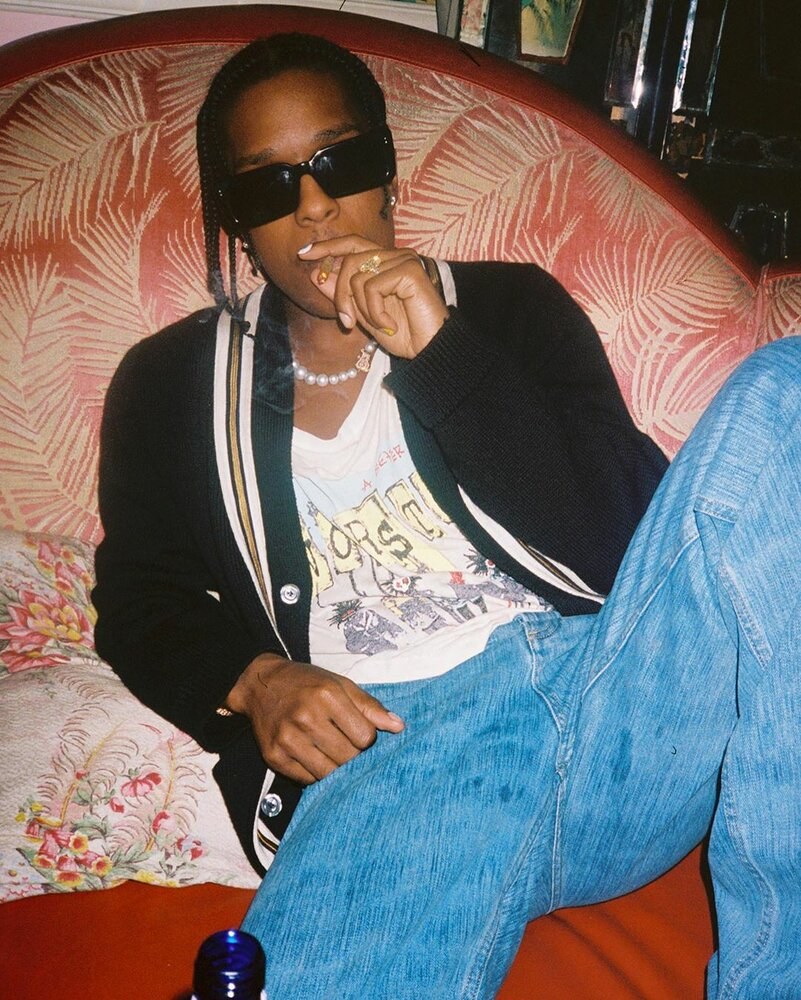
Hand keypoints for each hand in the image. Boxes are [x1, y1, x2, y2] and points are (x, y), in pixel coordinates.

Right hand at [224, 652, 404, 783]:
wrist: (261, 684)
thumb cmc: (307, 683)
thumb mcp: (340, 685)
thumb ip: (370, 706)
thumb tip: (399, 727)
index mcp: (327, 696)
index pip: (365, 737)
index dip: (369, 740)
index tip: (362, 735)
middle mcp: (306, 717)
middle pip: (348, 757)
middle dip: (355, 756)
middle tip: (350, 747)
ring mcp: (288, 739)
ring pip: (328, 773)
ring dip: (337, 769)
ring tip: (335, 754)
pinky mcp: (274, 756)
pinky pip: (307, 779)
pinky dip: (316, 773)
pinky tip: (316, 758)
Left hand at [298, 237, 447, 357]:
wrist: (428, 350)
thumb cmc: (402, 334)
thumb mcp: (363, 314)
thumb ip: (343, 294)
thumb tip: (316, 274)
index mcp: (385, 262)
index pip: (352, 244)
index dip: (327, 247)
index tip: (303, 255)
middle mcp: (395, 256)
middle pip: (350, 258)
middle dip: (339, 292)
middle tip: (345, 322)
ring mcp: (404, 260)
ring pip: (359, 275)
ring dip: (361, 307)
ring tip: (377, 325)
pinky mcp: (410, 270)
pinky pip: (374, 285)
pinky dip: (375, 311)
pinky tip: (388, 324)